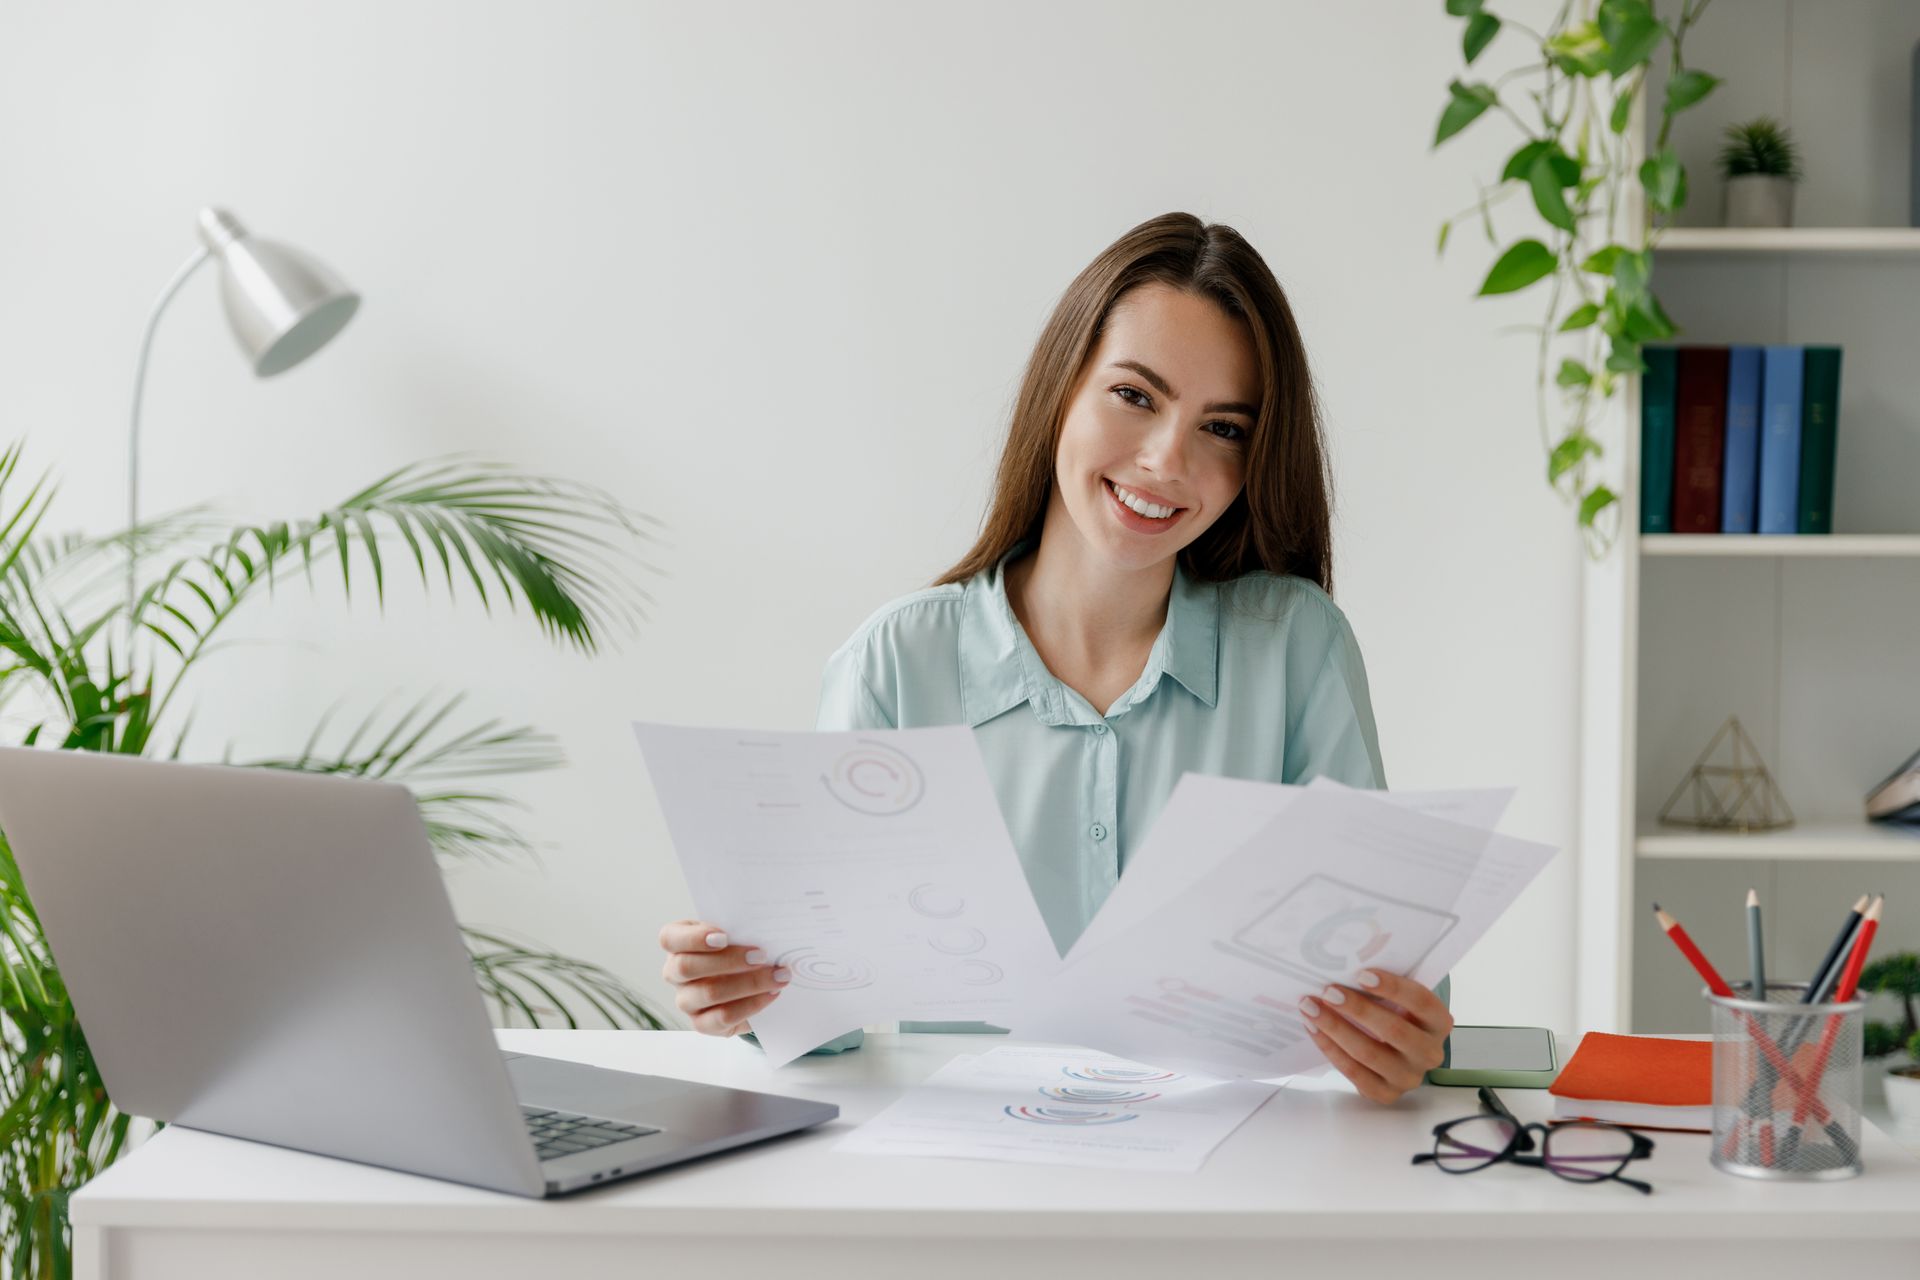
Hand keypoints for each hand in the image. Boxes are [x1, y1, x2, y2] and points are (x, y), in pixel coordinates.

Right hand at [657, 919, 790, 1035]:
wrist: (745, 979)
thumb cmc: (736, 948)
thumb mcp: (734, 933)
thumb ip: (739, 929)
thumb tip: (764, 930)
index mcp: (677, 944)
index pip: (669, 938)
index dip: (694, 938)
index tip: (724, 936)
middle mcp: (675, 973)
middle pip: (687, 967)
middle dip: (729, 960)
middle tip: (762, 956)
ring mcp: (686, 1000)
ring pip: (709, 993)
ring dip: (749, 983)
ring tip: (778, 976)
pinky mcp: (702, 1023)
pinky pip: (723, 1017)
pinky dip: (751, 1005)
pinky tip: (771, 994)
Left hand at [1298, 969, 1451, 1103]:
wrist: (1396, 1055)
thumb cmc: (1394, 1015)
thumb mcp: (1399, 1000)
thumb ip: (1382, 986)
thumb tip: (1345, 964)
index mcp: (1438, 1023)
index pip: (1421, 1002)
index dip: (1393, 988)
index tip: (1361, 974)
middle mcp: (1429, 1053)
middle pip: (1394, 1030)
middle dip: (1357, 1009)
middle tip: (1328, 991)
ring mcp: (1408, 1077)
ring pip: (1369, 1053)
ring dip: (1335, 1028)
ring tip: (1310, 1008)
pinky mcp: (1386, 1093)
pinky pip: (1354, 1072)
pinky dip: (1330, 1048)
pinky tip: (1313, 1029)